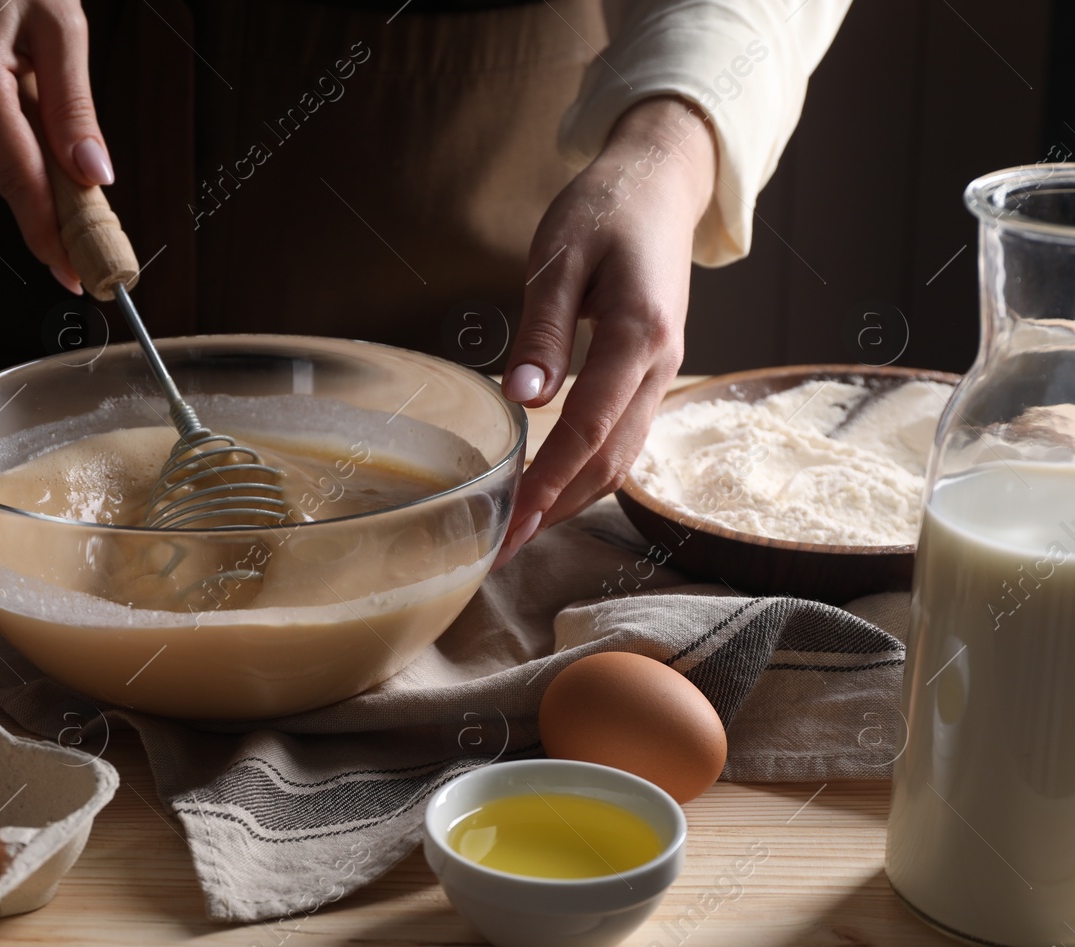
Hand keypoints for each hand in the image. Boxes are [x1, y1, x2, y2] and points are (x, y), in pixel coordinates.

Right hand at [0, 0, 113, 292]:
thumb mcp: (60, 23)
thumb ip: (75, 106)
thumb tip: (95, 177)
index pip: (20, 179)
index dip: (51, 234)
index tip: (79, 276)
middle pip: (10, 182)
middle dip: (56, 219)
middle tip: (101, 254)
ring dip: (41, 184)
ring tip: (82, 193)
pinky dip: (20, 153)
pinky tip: (41, 133)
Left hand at [494, 96, 716, 566]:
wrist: (659, 184)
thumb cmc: (604, 210)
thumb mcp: (560, 257)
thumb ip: (544, 330)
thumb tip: (522, 398)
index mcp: (640, 335)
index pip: (589, 429)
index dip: (548, 481)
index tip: (509, 520)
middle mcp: (662, 365)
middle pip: (609, 460)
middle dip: (555, 509)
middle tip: (500, 546)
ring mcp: (662, 373)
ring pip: (620, 457)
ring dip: (572, 500)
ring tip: (520, 531)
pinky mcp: (651, 374)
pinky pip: (622, 438)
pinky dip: (586, 473)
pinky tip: (550, 489)